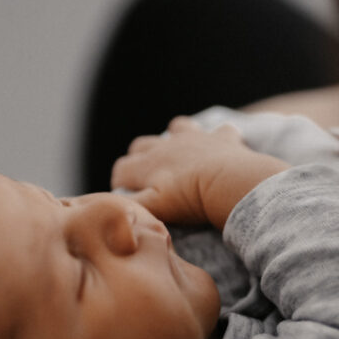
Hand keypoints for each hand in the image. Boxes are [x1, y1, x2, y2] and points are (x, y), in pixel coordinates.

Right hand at [111, 117, 289, 228]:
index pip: (122, 169)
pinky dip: (220, 137)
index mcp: (148, 164)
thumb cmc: (188, 198)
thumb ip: (130, 208)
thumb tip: (112, 210)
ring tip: (180, 153)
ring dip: (175, 137)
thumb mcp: (153, 208)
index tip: (125, 197)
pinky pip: (222, 130)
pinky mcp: (222, 139)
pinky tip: (222, 145)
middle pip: (141, 145)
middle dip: (139, 158)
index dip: (119, 184)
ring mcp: (195, 139)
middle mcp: (167, 146)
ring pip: (177, 127)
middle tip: (147, 179)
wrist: (227, 182)